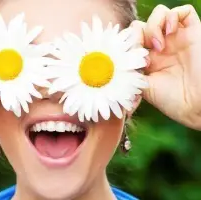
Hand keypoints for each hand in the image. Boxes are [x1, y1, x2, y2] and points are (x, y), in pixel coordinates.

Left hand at [130, 5, 200, 129]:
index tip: (127, 56)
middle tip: (142, 51)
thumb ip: (129, 74)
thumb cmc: (171, 101)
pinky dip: (172, 16)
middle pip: (141, 25)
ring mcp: (177, 39)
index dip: (126, 42)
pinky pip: (184, 12)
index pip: (130, 39)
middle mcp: (160, 47)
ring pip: (159, 14)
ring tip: (157, 45)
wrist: (195, 106)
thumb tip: (112, 67)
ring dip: (153, 25)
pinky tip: (169, 31)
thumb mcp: (142, 87)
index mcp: (146, 58)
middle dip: (137, 34)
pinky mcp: (194, 33)